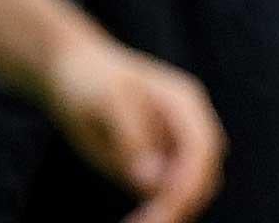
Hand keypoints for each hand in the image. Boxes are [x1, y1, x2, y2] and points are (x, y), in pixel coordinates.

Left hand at [42, 33, 224, 222]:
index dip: (188, 186)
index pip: (203, 151)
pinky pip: (170, 192)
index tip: (159, 214)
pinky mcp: (162, 161)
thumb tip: (152, 182)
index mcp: (185, 102)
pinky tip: (134, 220)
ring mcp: (178, 143)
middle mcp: (190, 124)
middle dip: (180, 207)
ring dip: (171, 212)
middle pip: (204, 175)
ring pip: (192, 189)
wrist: (74, 71)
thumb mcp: (106, 101)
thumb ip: (131, 138)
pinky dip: (158, 209)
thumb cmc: (90, 80)